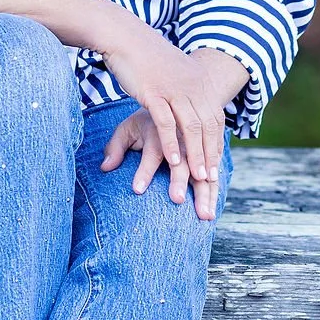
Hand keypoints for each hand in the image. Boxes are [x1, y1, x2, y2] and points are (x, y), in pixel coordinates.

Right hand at [99, 30, 248, 218]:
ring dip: (195, 155)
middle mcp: (192, 87)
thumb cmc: (146, 57)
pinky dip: (171, 144)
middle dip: (209, 155)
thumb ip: (184, 89)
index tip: (216, 165)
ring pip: (191, 128)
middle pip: (207, 127)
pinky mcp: (155, 93)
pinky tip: (173, 162)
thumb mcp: (173, 73)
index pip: (215, 118)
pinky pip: (167, 124)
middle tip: (210, 179)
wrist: (125, 36)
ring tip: (197, 178)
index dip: (216, 143)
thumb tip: (189, 104)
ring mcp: (175, 90)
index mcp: (199, 82)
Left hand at [101, 105, 222, 218]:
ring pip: (204, 167)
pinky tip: (213, 207)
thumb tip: (104, 168)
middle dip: (179, 180)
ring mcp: (198, 142)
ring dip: (205, 191)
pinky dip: (215, 188)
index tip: (137, 190)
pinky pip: (215, 169)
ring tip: (204, 215)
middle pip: (181, 159)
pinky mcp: (209, 148)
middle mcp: (180, 135)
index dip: (144, 170)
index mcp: (157, 128)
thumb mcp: (127, 129)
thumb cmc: (145, 124)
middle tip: (176, 201)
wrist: (176, 104)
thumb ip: (115, 147)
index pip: (151, 151)